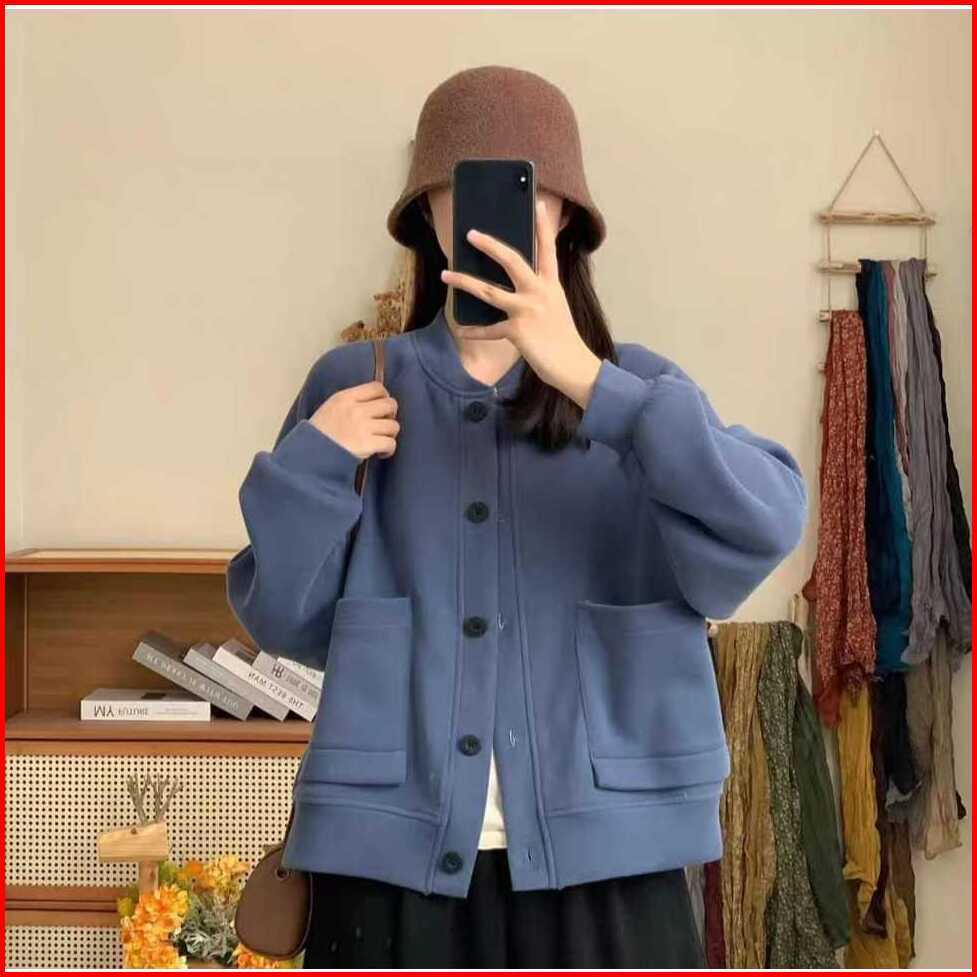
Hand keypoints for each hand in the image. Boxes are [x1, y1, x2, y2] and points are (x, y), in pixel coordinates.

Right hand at [309, 380, 399, 459]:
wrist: (310, 455)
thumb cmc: (318, 435)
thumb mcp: (330, 408)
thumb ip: (350, 402)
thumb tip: (372, 403)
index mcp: (345, 398)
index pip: (377, 387)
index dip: (384, 397)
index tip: (382, 407)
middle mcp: (356, 409)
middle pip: (390, 404)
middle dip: (391, 415)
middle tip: (383, 425)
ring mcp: (362, 427)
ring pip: (393, 425)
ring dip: (390, 434)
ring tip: (381, 441)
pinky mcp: (367, 444)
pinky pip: (391, 443)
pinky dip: (389, 449)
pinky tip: (381, 453)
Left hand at [440, 200, 602, 408]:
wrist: (573, 366)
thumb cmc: (562, 337)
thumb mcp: (555, 307)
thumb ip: (538, 293)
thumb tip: (514, 284)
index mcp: (551, 284)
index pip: (547, 248)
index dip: (542, 225)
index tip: (535, 202)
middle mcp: (539, 292)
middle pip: (511, 260)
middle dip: (489, 245)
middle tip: (470, 234)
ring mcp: (527, 311)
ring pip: (489, 291)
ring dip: (464, 282)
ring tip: (447, 273)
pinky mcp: (517, 331)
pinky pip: (489, 329)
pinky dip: (474, 330)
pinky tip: (462, 329)